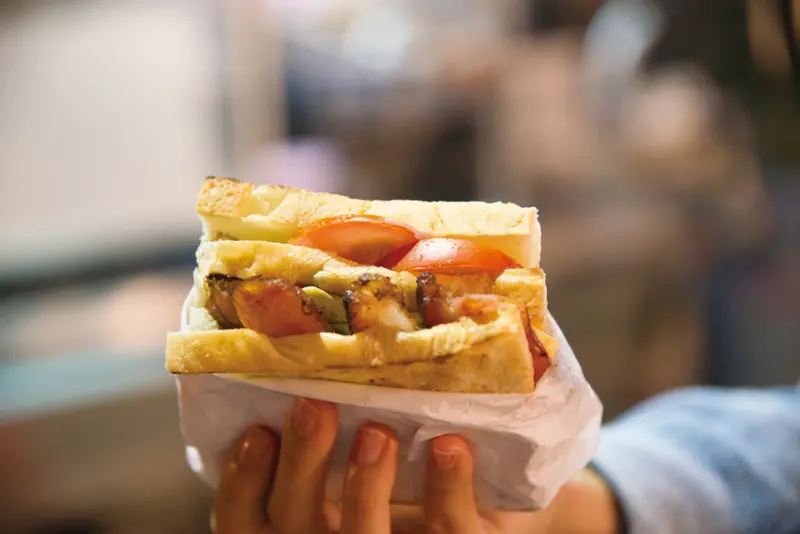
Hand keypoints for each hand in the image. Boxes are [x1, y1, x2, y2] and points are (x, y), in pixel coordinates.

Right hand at [212, 398, 617, 533]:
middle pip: (296, 523)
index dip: (241, 481)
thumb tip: (322, 295)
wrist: (495, 483)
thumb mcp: (360, 424)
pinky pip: (447, 532)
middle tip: (315, 406)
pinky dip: (446, 491)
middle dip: (302, 465)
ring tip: (378, 431)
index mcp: (300, 513)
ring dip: (365, 488)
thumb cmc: (409, 436)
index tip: (255, 430)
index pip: (246, 516)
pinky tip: (450, 447)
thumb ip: (336, 392)